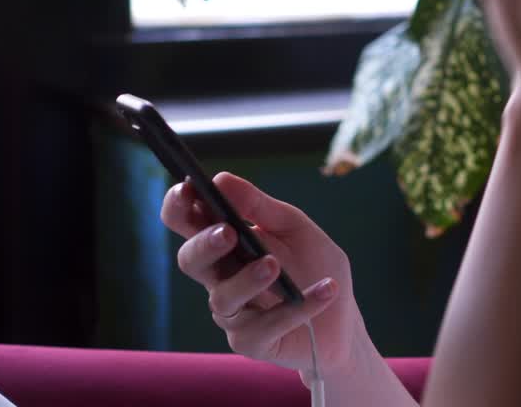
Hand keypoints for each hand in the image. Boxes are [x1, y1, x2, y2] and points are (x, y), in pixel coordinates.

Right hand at [161, 173, 362, 378]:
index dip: (178, 207)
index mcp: (225, 244)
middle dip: (205, 245)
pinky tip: (326, 289)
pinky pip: (266, 326)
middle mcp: (221, 278)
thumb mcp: (294, 228)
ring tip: (274, 265)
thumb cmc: (313, 266)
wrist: (342, 319)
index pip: (187, 223)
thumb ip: (260, 206)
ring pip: (222, 298)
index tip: (187, 190)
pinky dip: (299, 307)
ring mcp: (233, 313)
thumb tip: (221, 179)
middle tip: (228, 233)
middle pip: (191, 261)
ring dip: (247, 279)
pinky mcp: (252, 343)